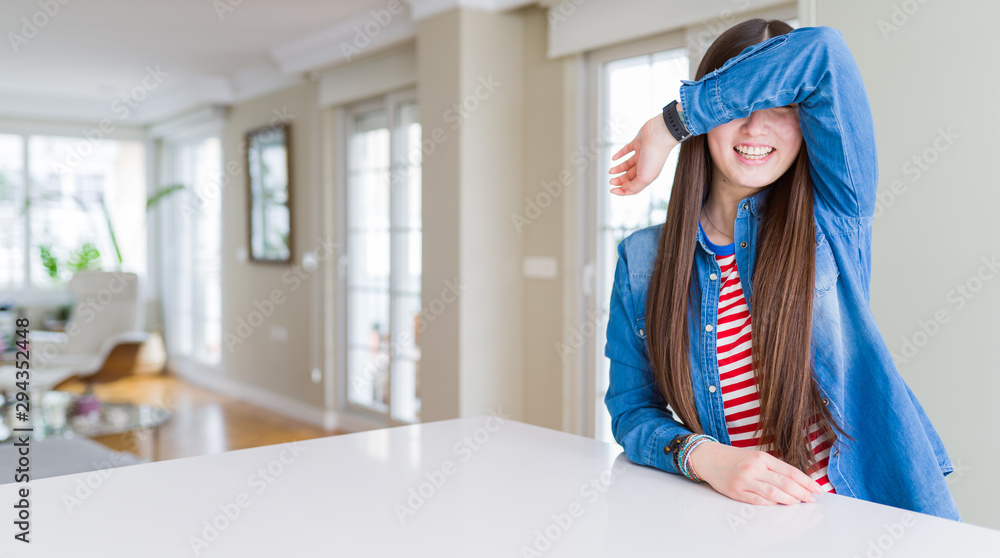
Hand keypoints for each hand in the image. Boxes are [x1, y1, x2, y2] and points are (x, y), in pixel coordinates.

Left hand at [608, 113, 677, 195]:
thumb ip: (634, 187)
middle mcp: (645, 166)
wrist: (660, 134)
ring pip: (627, 164)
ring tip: (610, 171)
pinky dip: (620, 154)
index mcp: (647, 176)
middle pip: (629, 176)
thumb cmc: (655, 156)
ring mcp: (641, 154)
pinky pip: (627, 150)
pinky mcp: (638, 143)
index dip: (622, 190)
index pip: (634, 187)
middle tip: (611, 181)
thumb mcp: (644, 178)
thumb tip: (624, 188)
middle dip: (619, 180)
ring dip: (618, 169)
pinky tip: (614, 158)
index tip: (612, 190)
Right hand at [687, 441, 824, 504]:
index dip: (806, 481)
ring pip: (773, 493)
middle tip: (811, 499)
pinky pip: (757, 500)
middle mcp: (754, 468)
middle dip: (802, 492)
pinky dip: (770, 504)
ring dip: (789, 500)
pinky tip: (778, 504)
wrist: (709, 458)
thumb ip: (774, 468)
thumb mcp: (756, 456)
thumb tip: (796, 483)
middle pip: (784, 483)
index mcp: (761, 457)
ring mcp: (744, 480)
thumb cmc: (735, 458)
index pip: (789, 471)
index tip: (817, 489)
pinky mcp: (736, 491)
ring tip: (798, 502)